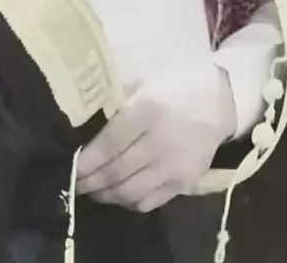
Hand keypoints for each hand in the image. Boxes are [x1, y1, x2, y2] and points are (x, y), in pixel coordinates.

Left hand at [76, 64, 236, 211]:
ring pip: (130, 192)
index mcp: (147, 111)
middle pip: (116, 171)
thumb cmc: (173, 87)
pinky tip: (117, 193)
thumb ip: (115, 103)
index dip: (87, 160)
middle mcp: (160, 142)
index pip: (110, 144)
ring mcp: (173, 167)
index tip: (69, 166)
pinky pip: (149, 202)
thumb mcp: (142, 84)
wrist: (218, 102)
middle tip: (73, 182)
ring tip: (90, 189)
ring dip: (105, 194)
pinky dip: (128, 202)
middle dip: (89, 181)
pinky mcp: (184, 184)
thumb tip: (81, 119)